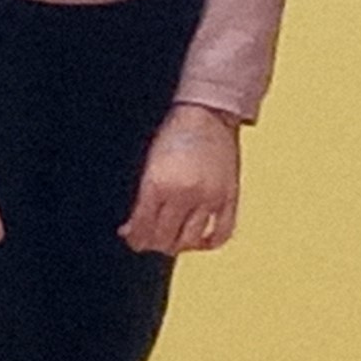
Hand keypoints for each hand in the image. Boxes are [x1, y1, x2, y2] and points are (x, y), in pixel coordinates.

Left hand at [122, 104, 241, 255]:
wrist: (207, 113)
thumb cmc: (175, 132)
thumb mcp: (149, 163)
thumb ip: (142, 197)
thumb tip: (131, 226)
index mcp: (158, 184)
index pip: (142, 227)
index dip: (135, 238)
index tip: (132, 239)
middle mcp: (184, 194)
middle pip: (164, 238)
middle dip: (152, 243)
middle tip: (149, 241)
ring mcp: (209, 198)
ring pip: (190, 241)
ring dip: (177, 246)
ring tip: (171, 241)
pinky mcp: (229, 198)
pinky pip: (222, 233)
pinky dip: (209, 243)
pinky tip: (200, 241)